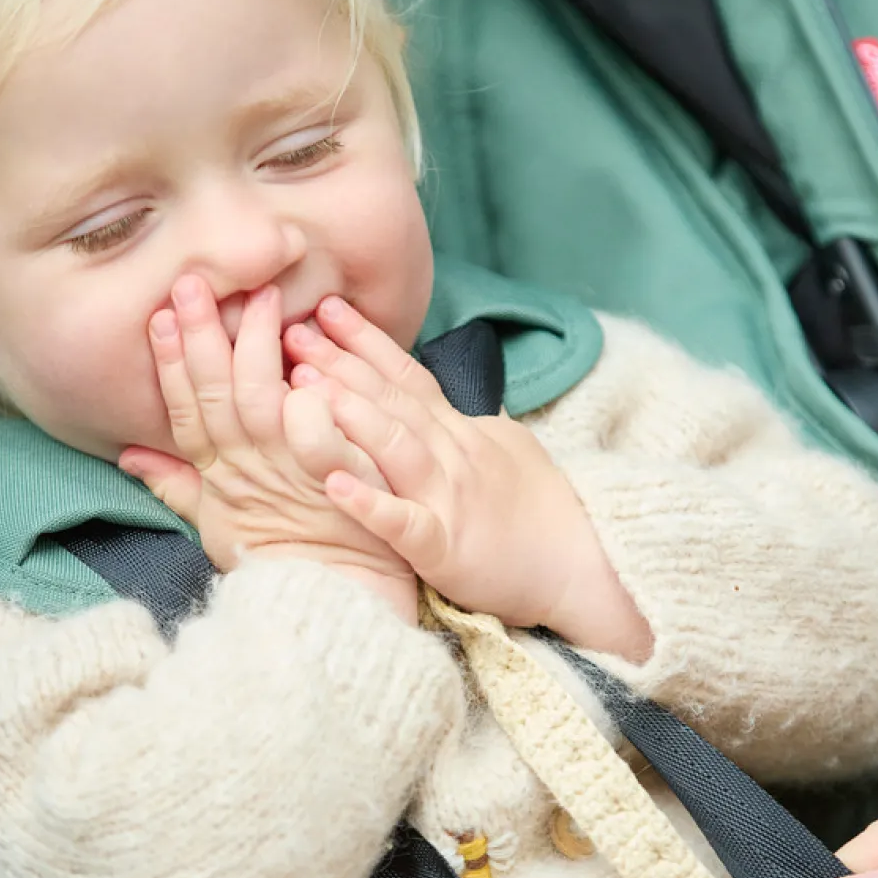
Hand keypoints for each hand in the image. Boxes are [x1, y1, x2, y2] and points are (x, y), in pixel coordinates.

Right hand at [119, 276, 415, 618]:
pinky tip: (310, 366)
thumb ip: (179, 485)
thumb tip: (129, 454)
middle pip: (217, 395)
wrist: (334, 607)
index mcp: (221, 476)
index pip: (186, 410)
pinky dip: (313, 402)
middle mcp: (249, 472)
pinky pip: (318, 437)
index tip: (161, 315)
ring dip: (258, 351)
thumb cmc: (284, 562)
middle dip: (203, 338)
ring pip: (262, 404)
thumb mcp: (220, 527)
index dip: (171, 364)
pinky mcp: (334, 486)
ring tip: (263, 301)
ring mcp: (290, 478)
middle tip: (196, 284)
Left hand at [284, 298, 651, 658]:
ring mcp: (451, 500)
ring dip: (350, 414)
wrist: (583, 569)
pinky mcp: (447, 549)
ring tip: (304, 386)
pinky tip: (335, 486)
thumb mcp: (510, 452)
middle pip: (393, 401)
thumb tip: (450, 401)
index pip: (410, 377)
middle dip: (341, 364)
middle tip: (293, 331)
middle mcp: (455, 457)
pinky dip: (369, 505)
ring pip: (397, 447)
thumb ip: (470, 427)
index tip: (329, 309)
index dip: (368, 342)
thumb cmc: (546, 515)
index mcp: (464, 435)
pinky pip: (404, 524)